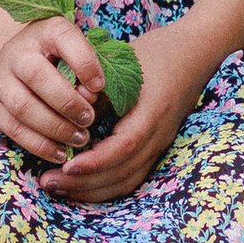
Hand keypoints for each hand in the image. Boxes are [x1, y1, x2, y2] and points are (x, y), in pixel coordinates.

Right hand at [0, 14, 102, 164]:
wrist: (23, 65)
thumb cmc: (62, 61)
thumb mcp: (80, 54)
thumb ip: (89, 69)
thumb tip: (92, 95)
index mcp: (45, 31)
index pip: (63, 37)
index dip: (84, 62)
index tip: (100, 86)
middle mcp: (16, 51)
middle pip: (37, 76)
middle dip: (67, 103)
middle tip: (89, 120)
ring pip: (23, 107)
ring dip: (55, 128)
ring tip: (79, 138)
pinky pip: (13, 129)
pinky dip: (39, 145)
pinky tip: (60, 152)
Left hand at [33, 14, 213, 207]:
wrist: (196, 52)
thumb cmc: (156, 52)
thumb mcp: (124, 64)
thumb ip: (97, 92)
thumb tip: (65, 116)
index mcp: (152, 112)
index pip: (124, 147)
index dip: (94, 162)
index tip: (65, 166)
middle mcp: (159, 134)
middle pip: (123, 173)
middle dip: (84, 183)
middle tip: (46, 182)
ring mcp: (160, 144)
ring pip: (127, 181)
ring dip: (92, 190)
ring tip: (58, 187)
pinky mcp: (156, 148)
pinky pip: (131, 177)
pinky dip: (105, 186)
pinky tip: (80, 182)